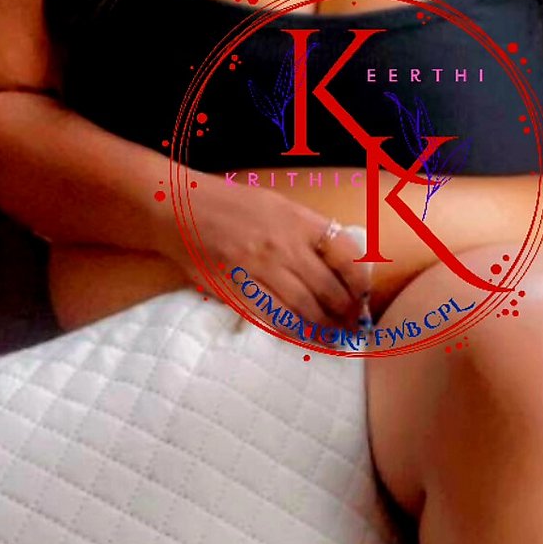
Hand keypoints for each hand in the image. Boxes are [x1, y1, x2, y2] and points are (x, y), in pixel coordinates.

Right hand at [159, 175, 368, 330]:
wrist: (178, 210)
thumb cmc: (231, 206)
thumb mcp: (277, 205)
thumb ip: (307, 231)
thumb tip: (340, 261)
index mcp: (297, 220)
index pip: (345, 254)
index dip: (359, 281)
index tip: (363, 298)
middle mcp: (282, 245)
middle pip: (327, 288)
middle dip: (345, 313)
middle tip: (352, 327)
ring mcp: (257, 270)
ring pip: (302, 308)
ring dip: (323, 328)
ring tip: (334, 338)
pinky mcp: (235, 290)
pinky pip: (270, 317)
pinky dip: (291, 331)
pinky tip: (303, 338)